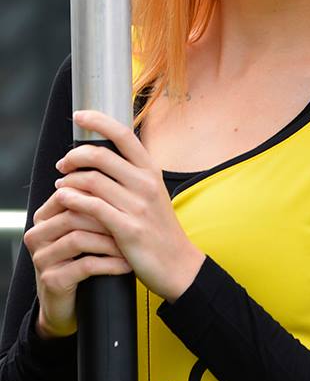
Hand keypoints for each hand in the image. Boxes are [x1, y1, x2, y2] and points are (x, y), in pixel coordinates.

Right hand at [24, 195, 129, 338]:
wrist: (72, 304)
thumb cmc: (83, 261)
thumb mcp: (86, 231)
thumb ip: (92, 205)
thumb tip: (120, 177)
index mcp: (44, 216)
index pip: (70, 194)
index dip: (100, 195)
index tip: (128, 199)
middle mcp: (38, 234)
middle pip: (74, 215)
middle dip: (107, 218)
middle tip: (134, 220)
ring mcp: (42, 258)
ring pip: (79, 239)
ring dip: (110, 242)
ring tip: (132, 244)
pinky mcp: (52, 280)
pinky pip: (85, 266)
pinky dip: (110, 264)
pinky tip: (126, 265)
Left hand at [51, 109, 204, 302]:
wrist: (177, 265)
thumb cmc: (158, 229)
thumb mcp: (151, 194)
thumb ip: (130, 175)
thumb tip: (101, 156)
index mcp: (151, 171)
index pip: (123, 134)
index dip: (98, 120)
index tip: (78, 115)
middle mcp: (146, 184)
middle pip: (100, 155)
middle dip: (74, 156)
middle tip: (63, 164)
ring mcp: (138, 206)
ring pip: (91, 180)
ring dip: (68, 180)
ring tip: (61, 186)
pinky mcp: (127, 228)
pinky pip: (92, 206)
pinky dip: (72, 199)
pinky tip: (63, 200)